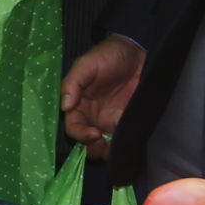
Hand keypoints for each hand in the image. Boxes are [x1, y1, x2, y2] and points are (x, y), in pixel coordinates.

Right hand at [62, 35, 145, 150]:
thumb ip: (73, 83)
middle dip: (91, 148)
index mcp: (79, 104)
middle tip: (102, 143)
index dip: (80, 134)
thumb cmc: (110, 55)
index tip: (94, 134)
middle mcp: (93, 116)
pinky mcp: (128, 123)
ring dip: (104, 152)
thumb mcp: (87, 64)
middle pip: (86, 141)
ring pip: (102, 146)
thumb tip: (65, 106)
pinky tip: (125, 147)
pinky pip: (121, 141)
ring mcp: (111, 122)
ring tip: (113, 149)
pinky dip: (120, 148)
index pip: (73, 126)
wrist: (140, 52)